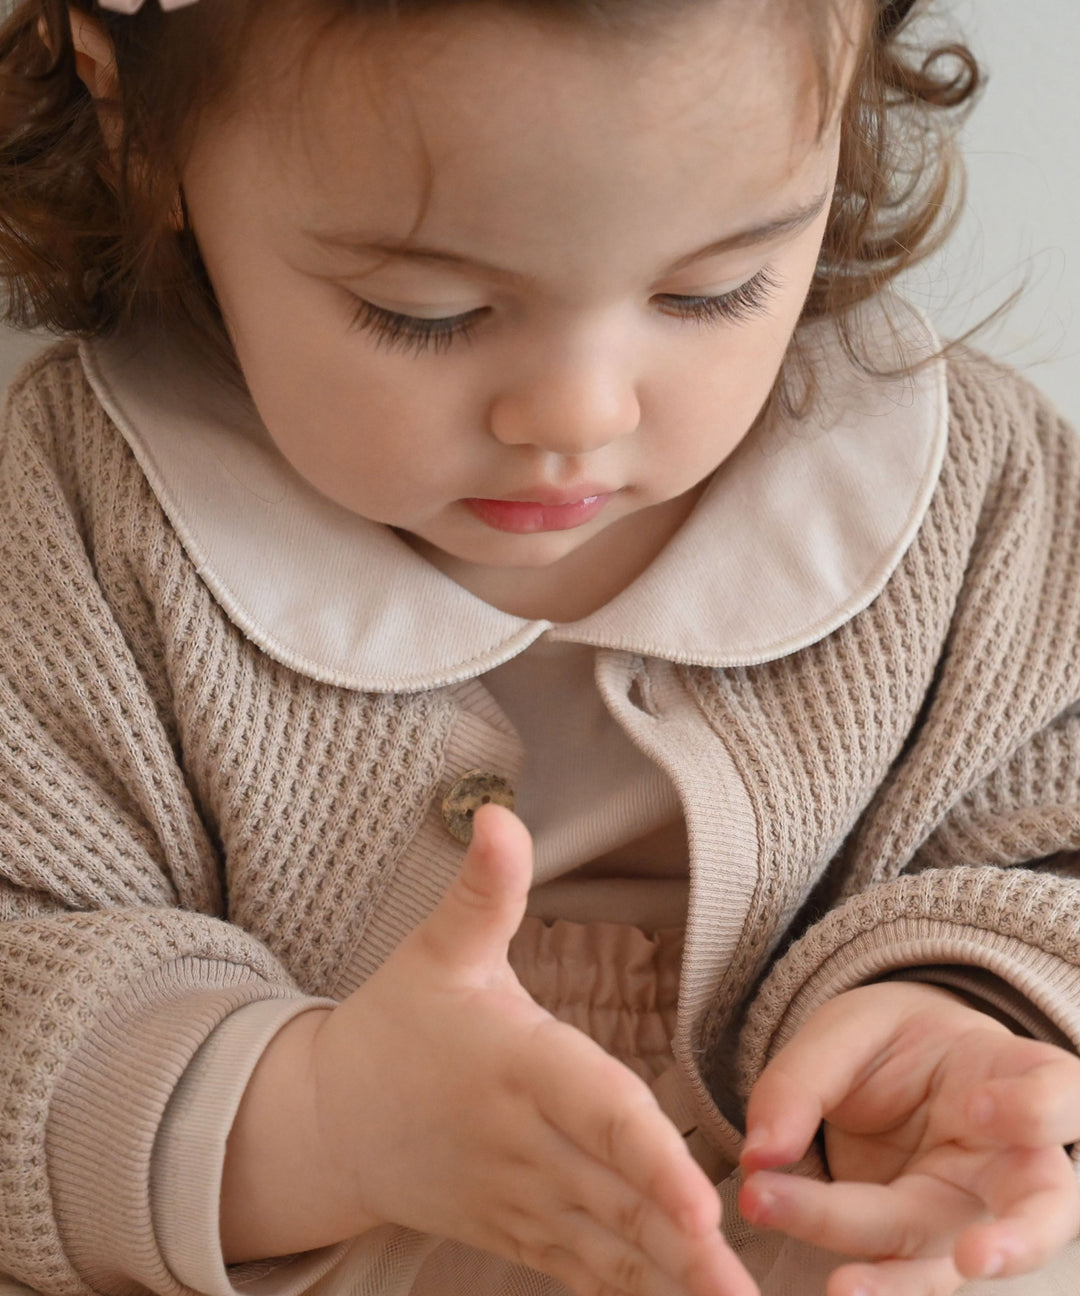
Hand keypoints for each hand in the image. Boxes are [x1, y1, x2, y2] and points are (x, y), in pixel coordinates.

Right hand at [224, 804, 756, 1295]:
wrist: (333, 1123)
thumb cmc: (398, 1026)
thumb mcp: (438, 950)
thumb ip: (485, 890)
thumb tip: (499, 812)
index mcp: (514, 1066)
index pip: (591, 1110)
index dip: (645, 1156)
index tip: (700, 1204)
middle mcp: (524, 1143)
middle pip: (615, 1197)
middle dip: (684, 1246)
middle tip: (748, 1290)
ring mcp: (522, 1200)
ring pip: (609, 1249)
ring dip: (673, 1284)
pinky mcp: (521, 1233)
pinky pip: (585, 1272)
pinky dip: (635, 1295)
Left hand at [737, 982, 1079, 1295]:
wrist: (891, 1068)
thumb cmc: (891, 1044)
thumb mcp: (845, 1031)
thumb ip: (804, 1080)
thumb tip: (760, 1154)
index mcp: (1011, 1073)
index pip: (1057, 1091)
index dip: (1032, 1108)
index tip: (978, 1108)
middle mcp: (1012, 1156)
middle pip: (1043, 1206)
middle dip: (1019, 1239)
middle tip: (973, 1257)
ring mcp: (978, 1212)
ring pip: (965, 1260)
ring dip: (910, 1284)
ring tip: (846, 1290)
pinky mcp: (932, 1247)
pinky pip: (912, 1275)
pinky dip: (876, 1287)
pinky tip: (836, 1289)